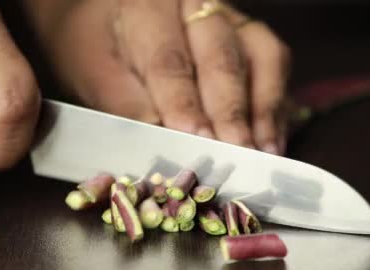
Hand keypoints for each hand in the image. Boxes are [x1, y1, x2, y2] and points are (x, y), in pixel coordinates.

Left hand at [30, 0, 290, 154]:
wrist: (107, 19)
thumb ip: (128, 107)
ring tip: (263, 153)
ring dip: (263, 110)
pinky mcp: (250, 37)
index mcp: (149, 6)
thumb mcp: (94, 74)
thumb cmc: (97, 48)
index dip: (183, 103)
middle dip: (230, 112)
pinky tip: (270, 140)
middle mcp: (198, 5)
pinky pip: (274, 66)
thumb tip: (168, 147)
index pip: (168, 60)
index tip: (195, 139)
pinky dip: (275, 106)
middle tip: (237, 154)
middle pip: (222, 58)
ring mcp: (230, 19)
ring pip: (261, 57)